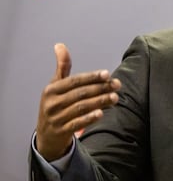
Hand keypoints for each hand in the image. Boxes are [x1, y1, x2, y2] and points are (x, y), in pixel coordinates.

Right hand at [35, 43, 120, 160]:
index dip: (91, 77)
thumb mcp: (56, 86)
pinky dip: (89, 118)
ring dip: (99, 102)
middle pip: (80, 93)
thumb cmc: (55, 105)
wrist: (46, 135)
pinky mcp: (61, 131)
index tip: (107, 74)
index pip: (74, 81)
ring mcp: (56, 118)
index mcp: (51, 90)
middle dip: (100, 88)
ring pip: (81, 108)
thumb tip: (60, 45)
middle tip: (117, 85)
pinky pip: (77, 124)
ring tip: (115, 97)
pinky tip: (102, 113)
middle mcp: (52, 103)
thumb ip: (62, 67)